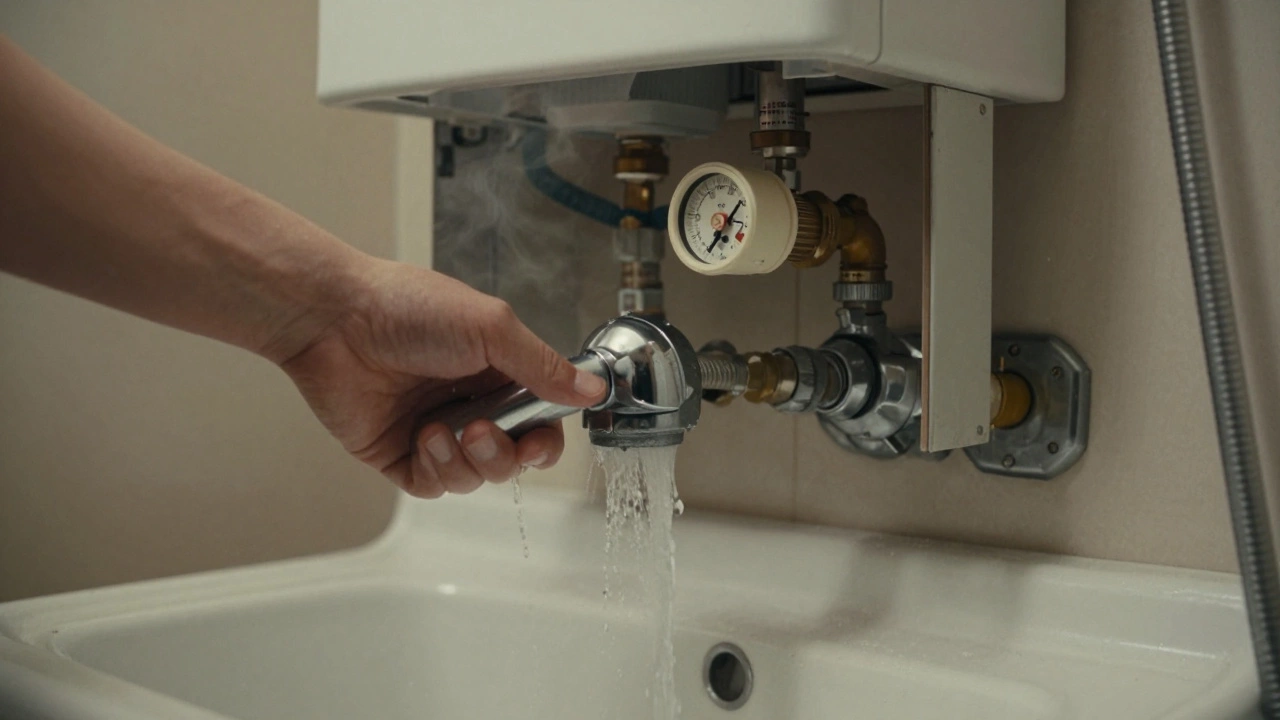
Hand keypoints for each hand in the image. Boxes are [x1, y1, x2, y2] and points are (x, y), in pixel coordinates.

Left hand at [276, 259, 607, 497]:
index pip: (542, 421)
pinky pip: (436, 485)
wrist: (334, 320)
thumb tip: (592, 390)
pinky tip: (424, 437)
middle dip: (507, 454)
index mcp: (498, 371)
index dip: (546, 439)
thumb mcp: (490, 328)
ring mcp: (436, 431)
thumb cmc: (407, 307)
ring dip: (468, 459)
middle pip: (513, 457)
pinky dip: (437, 467)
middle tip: (485, 430)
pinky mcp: (400, 454)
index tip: (541, 439)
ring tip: (445, 428)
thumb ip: (543, 365)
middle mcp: (470, 403)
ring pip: (477, 476)